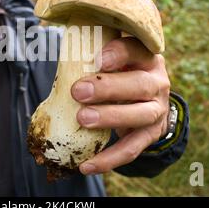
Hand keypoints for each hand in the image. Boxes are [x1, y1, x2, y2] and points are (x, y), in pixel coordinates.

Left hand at [71, 37, 170, 174]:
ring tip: (82, 119)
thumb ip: (91, 51)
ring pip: (140, 114)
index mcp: (145, 57)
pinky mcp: (151, 134)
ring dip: (111, 118)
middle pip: (139, 84)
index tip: (97, 58)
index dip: (119, 53)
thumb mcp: (112, 58)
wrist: (147, 99)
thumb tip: (51, 42)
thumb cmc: (119, 72)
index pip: (137, 49)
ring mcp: (157, 109)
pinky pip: (132, 149)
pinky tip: (86, 165)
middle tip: (78, 91)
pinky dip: (109, 159)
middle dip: (108, 88)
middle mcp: (157, 81)